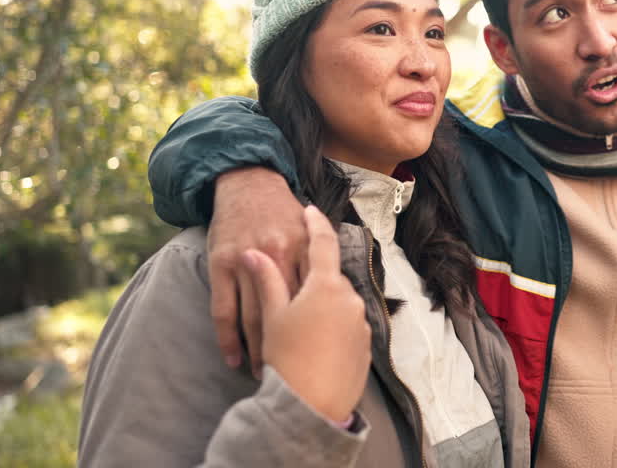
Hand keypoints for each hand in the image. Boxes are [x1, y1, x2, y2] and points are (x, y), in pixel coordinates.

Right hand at [208, 167, 307, 375]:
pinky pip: (225, 311)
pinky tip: (234, 359)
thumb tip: (330, 304)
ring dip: (259, 350)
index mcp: (304, 250)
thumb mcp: (304, 238)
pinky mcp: (221, 266)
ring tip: (262, 374)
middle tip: (291, 375)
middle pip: (287, 314)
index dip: (315, 328)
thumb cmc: (282, 213)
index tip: (318, 357)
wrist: (248, 182)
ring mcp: (246, 261)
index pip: (312, 300)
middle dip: (289, 348)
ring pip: (256, 317)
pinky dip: (230, 339)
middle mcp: (278, 256)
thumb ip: (314, 267)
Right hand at [243, 205, 371, 422]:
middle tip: (283, 287)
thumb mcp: (272, 314)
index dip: (317, 224)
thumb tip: (253, 254)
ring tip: (288, 331)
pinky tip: (305, 345)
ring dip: (311, 313)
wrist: (308, 406)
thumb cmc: (285, 356)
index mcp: (326, 284)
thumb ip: (266, 279)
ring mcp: (359, 323)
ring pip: (330, 307)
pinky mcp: (363, 347)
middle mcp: (347, 298)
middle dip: (305, 283)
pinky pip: (340, 331)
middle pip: (324, 280)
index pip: (323, 242)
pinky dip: (322, 333)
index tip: (311, 210)